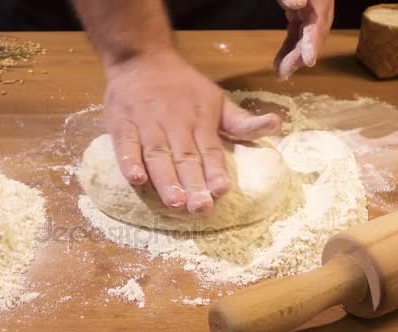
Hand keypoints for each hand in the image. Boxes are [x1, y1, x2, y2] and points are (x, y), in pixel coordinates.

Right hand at [104, 50, 280, 212]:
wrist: (141, 58)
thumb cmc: (182, 85)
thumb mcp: (216, 98)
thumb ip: (241, 121)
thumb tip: (275, 125)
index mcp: (200, 121)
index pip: (210, 150)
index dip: (215, 170)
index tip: (221, 190)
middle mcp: (175, 125)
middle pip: (185, 158)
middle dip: (193, 183)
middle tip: (199, 207)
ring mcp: (147, 125)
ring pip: (157, 155)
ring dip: (165, 179)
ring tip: (174, 201)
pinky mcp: (122, 124)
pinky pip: (125, 144)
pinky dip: (129, 161)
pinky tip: (136, 178)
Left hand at [275, 0, 334, 79]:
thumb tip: (296, 5)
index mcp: (321, 1)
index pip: (318, 25)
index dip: (313, 44)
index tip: (309, 62)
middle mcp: (320, 9)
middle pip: (313, 37)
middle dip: (299, 57)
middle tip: (283, 74)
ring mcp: (313, 10)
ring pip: (305, 37)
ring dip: (293, 56)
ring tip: (280, 73)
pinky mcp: (304, 11)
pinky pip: (298, 32)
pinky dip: (290, 46)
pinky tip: (280, 60)